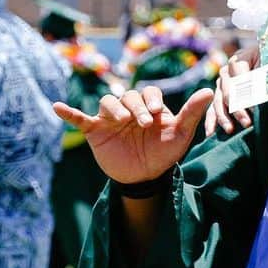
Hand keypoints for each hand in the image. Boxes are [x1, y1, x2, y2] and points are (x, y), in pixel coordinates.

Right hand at [53, 85, 212, 184]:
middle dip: (136, 107)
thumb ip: (192, 112)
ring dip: (115, 108)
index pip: (149, 92)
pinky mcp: (95, 131)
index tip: (158, 113)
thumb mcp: (181, 133)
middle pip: (128, 96)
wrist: (145, 176)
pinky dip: (69, 113)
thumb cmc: (165, 152)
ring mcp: (111, 119)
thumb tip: (209, 91)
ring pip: (108, 102)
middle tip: (144, 123)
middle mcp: (130, 108)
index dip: (152, 99)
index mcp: (150, 106)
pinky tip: (58, 107)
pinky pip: (80, 119)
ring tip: (123, 120)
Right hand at [204, 45, 258, 135]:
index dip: (246, 92)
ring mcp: (221, 86)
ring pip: (218, 102)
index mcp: (239, 61)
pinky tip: (211, 133)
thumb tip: (262, 99)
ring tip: (230, 130)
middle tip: (247, 123)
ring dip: (224, 117)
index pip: (239, 77)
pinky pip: (212, 110)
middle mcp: (227, 73)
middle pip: (228, 92)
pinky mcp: (220, 99)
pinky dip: (211, 122)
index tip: (255, 108)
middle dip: (237, 109)